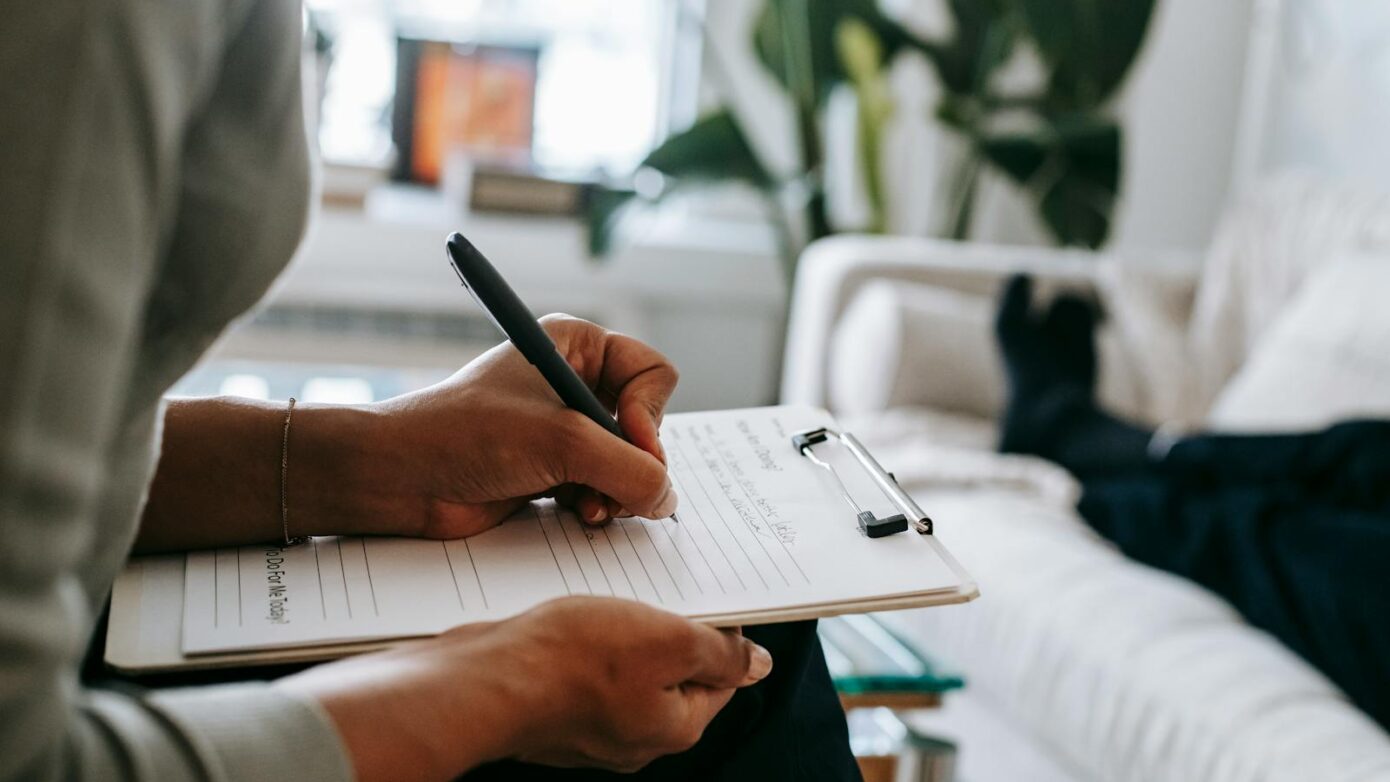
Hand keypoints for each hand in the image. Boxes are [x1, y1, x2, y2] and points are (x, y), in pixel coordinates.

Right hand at [278, 597, 772, 780]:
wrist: (481, 680)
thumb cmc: (569, 661)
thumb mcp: (668, 640)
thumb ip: (720, 653)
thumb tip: (757, 664)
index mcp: (674, 727)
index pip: (722, 677)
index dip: (719, 631)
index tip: (706, 597)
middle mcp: (635, 737)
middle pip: (674, 673)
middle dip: (666, 630)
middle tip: (651, 593)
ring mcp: (591, 728)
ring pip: (627, 669)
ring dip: (623, 632)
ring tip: (606, 603)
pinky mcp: (554, 711)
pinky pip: (585, 671)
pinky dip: (584, 644)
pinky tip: (570, 622)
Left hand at [346, 314, 678, 537]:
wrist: (400, 478)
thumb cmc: (465, 435)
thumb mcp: (562, 442)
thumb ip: (629, 469)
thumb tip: (667, 499)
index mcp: (577, 345)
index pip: (654, 374)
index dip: (651, 414)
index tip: (632, 445)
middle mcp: (575, 381)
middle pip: (647, 424)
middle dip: (634, 462)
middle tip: (614, 487)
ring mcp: (564, 428)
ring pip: (628, 462)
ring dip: (617, 490)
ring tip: (592, 507)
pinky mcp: (553, 468)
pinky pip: (605, 487)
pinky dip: (600, 504)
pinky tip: (578, 514)